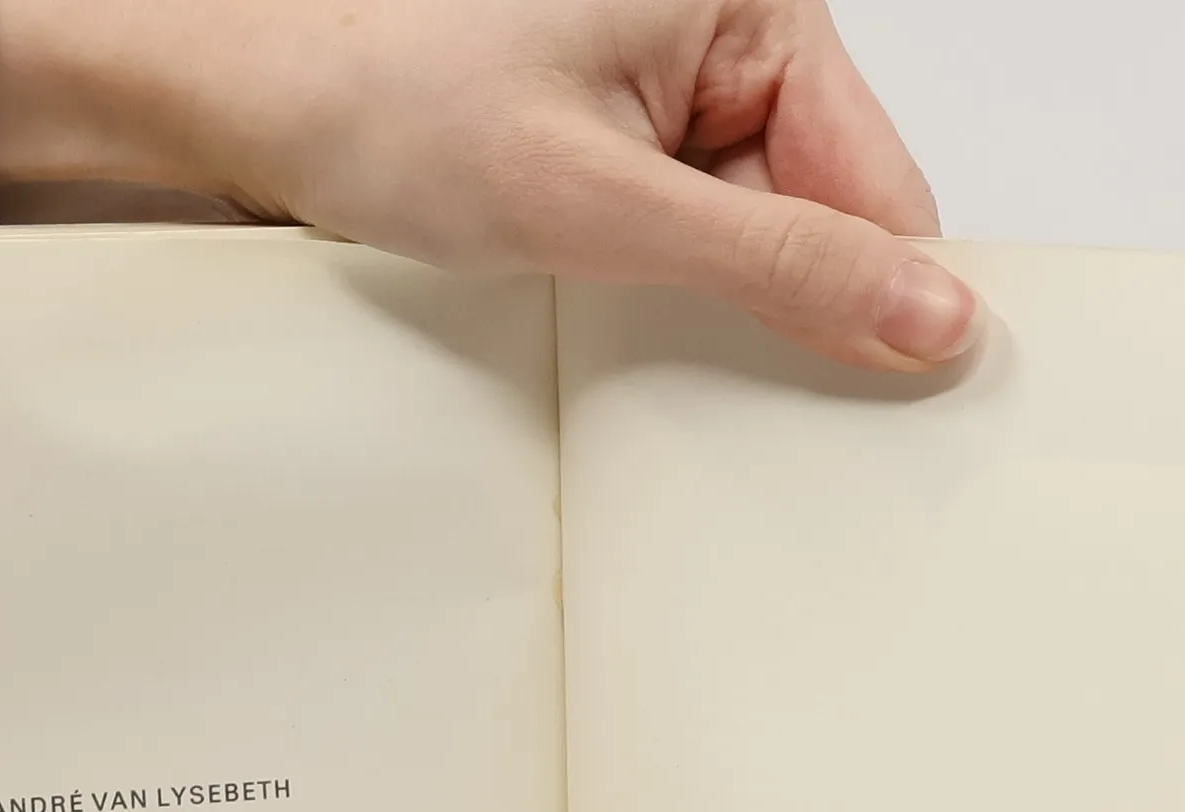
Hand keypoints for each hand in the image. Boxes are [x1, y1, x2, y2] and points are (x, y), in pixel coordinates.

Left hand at [0, 0, 981, 369]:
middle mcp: (727, 29)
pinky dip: (664, 287)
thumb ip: (776, 266)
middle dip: (777, 299)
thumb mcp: (598, 202)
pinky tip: (602, 294)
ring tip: (604, 288)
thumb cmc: (385, 99)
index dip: (877, 296)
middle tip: (686, 337)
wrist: (253, 100)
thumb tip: (931, 318)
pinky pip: (696, 234)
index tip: (871, 399)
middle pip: (825, 211)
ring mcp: (676, 86)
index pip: (880, 182)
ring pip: (760, 233)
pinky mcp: (630, 136)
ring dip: (708, 298)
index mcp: (751, 0)